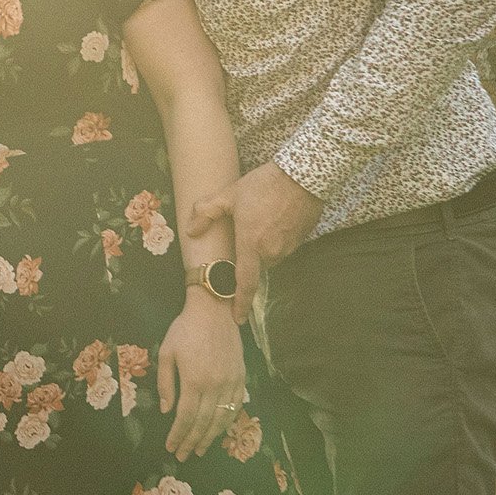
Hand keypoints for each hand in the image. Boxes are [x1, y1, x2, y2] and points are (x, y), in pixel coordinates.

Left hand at [156, 293, 245, 460]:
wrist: (214, 311)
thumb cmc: (185, 329)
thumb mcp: (167, 352)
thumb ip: (166, 383)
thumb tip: (167, 411)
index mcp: (194, 380)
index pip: (184, 417)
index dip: (178, 435)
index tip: (171, 447)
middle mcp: (214, 386)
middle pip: (203, 423)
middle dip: (192, 442)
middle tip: (184, 455)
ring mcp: (231, 383)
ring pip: (221, 419)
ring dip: (210, 438)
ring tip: (201, 450)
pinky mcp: (241, 378)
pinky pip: (236, 407)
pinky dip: (227, 422)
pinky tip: (219, 431)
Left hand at [187, 162, 323, 316]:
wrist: (304, 175)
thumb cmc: (264, 185)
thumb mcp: (229, 194)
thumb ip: (206, 212)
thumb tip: (191, 231)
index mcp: (252, 244)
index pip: (245, 282)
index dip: (240, 303)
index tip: (237, 319)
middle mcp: (272, 252)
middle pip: (255, 265)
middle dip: (247, 256)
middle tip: (242, 234)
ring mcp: (289, 247)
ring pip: (269, 256)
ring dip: (261, 246)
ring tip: (257, 220)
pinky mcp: (301, 240)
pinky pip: (283, 246)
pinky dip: (275, 238)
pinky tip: (272, 218)